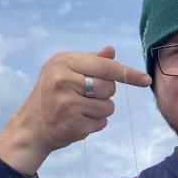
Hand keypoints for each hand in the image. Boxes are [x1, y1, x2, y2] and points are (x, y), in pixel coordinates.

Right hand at [0, 47, 150, 174]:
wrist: (33, 125)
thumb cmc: (52, 93)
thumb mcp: (65, 69)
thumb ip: (90, 61)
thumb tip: (112, 52)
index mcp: (64, 62)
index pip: (106, 67)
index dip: (128, 73)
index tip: (145, 79)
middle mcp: (64, 81)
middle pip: (110, 87)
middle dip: (105, 93)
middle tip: (86, 94)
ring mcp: (68, 104)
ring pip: (108, 106)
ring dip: (101, 109)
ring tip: (81, 108)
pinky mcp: (74, 125)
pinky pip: (102, 122)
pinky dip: (95, 122)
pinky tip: (78, 119)